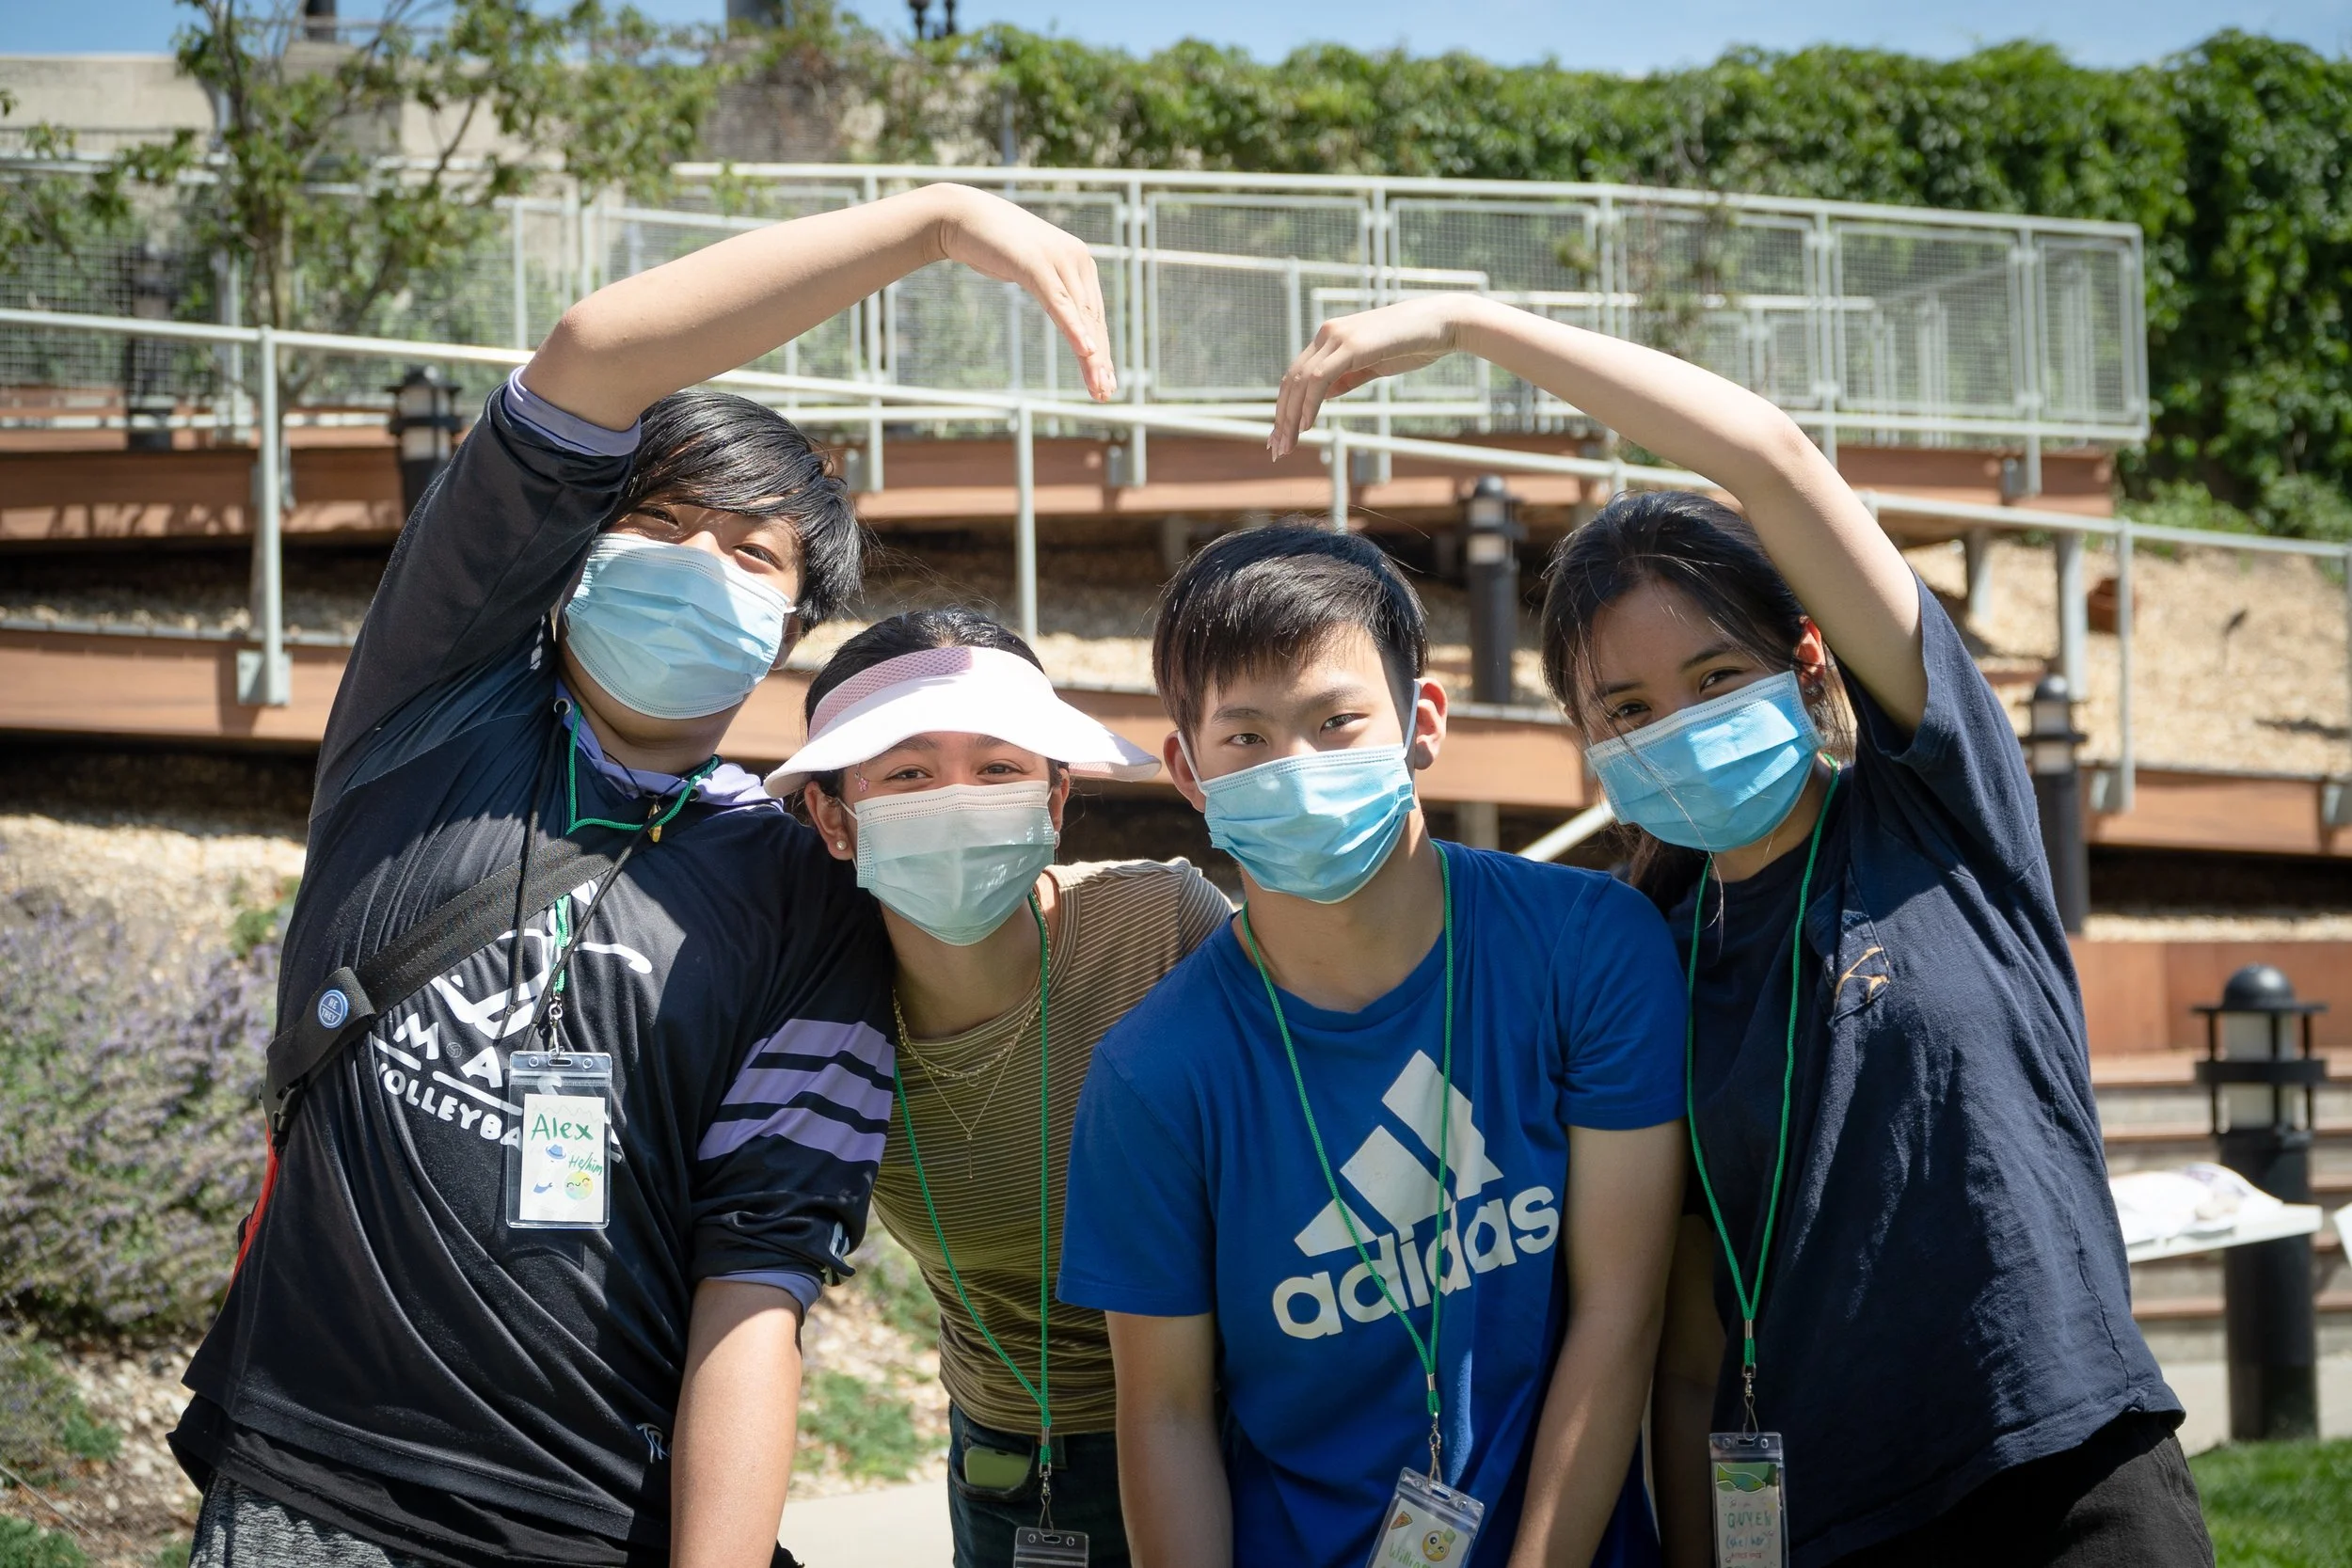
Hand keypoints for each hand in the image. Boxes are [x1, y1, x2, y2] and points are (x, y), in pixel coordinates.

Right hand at [933, 185, 1117, 401]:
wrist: (962, 216)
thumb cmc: (994, 246)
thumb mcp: (1030, 269)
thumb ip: (1051, 286)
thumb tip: (1064, 309)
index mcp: (1079, 262)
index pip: (1094, 315)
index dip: (1101, 351)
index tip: (1105, 383)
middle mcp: (1077, 259)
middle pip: (1093, 320)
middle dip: (1101, 361)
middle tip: (1105, 394)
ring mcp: (1059, 259)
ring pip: (1080, 316)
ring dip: (1091, 355)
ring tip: (1098, 386)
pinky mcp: (1037, 264)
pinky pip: (1059, 303)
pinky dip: (1074, 329)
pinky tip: (1087, 352)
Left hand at [1269, 293, 1476, 457]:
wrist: (1442, 324)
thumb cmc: (1412, 344)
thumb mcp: (1372, 365)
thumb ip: (1346, 378)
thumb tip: (1323, 396)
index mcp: (1330, 337)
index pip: (1297, 375)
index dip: (1285, 407)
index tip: (1282, 436)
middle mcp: (1328, 333)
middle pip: (1291, 380)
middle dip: (1281, 417)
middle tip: (1277, 449)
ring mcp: (1337, 336)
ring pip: (1300, 381)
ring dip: (1290, 417)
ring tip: (1287, 445)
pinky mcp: (1351, 345)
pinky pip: (1320, 379)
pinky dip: (1309, 404)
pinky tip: (1306, 425)